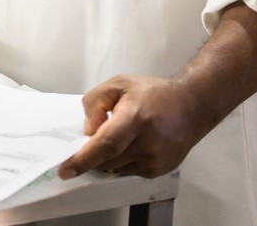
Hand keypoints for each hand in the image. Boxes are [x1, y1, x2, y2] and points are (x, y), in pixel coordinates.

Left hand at [57, 74, 207, 179]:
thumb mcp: (118, 84)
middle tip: (93, 138)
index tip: (65, 170)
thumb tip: (87, 131)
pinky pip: (128, 171)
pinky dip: (122, 160)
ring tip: (123, 135)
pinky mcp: (159, 169)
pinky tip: (133, 143)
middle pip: (107, 160)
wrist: (191, 105)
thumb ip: (95, 103)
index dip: (83, 159)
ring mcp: (155, 159)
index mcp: (136, 118)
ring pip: (115, 168)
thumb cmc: (155, 93)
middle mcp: (148, 142)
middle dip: (92, 154)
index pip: (105, 145)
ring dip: (108, 157)